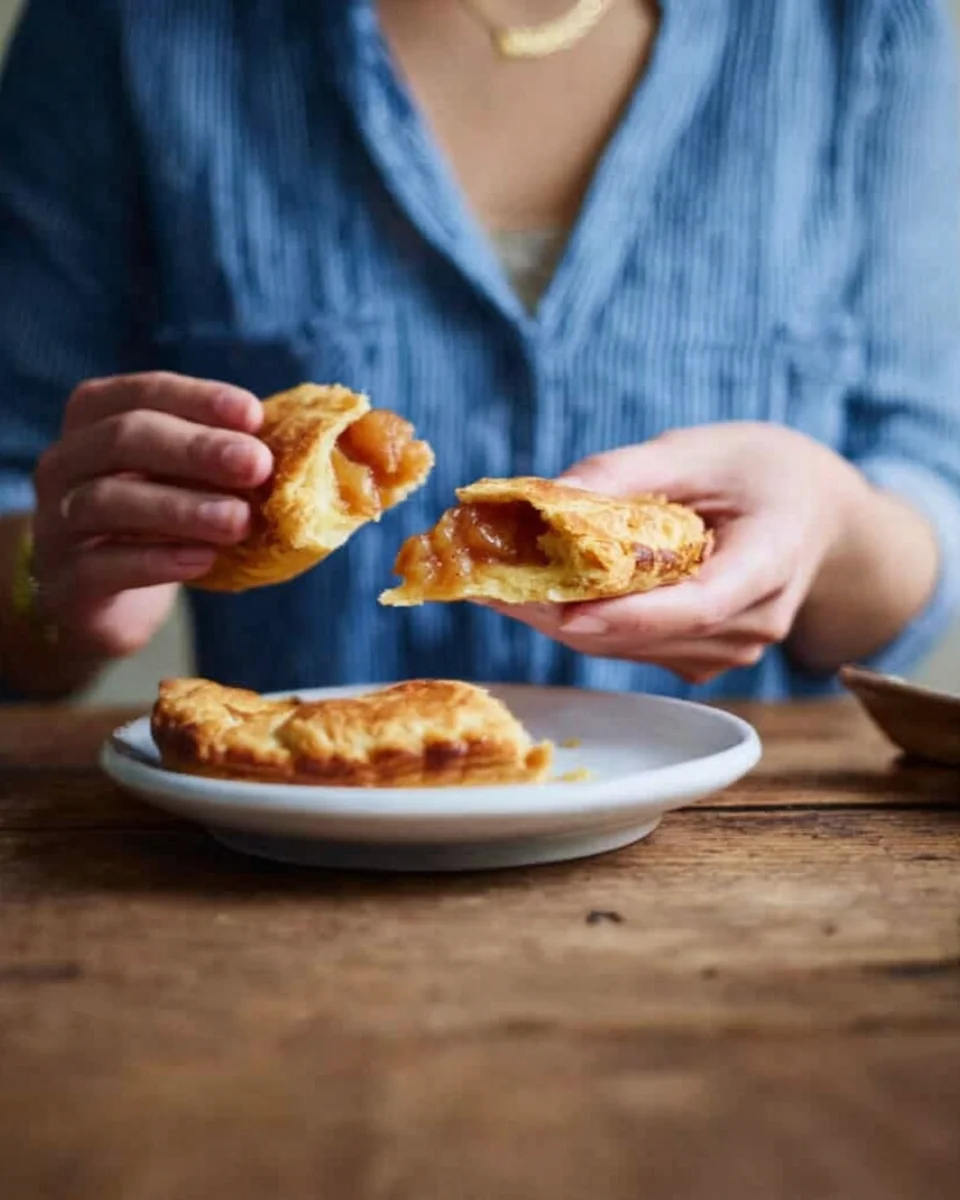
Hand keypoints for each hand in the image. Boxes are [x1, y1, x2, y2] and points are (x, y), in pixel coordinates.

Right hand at [31, 372, 271, 657]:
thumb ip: (225, 457)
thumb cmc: (156, 519)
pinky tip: (204, 560)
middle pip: (123, 439)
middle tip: (258, 465)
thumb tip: (303, 445)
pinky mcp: (64, 579)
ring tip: (239, 521)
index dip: (198, 399)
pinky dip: (157, 560)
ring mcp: (56, 521)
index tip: (255, 415)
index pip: (142, 392)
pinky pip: (104, 564)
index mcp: (95, 418)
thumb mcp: (186, 478)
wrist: (103, 597)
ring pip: (108, 502)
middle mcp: (66, 461)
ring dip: (182, 508)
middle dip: (196, 449)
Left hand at [489, 422, 867, 683]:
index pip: (700, 604)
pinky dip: (583, 621)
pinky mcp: (703, 655)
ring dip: (560, 619)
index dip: (631, 615)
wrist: (815, 514)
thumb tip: (547, 495)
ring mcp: (730, 649)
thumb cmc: (763, 471)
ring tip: (495, 581)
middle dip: (562, 611)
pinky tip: (536, 590)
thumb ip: (628, 472)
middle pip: (648, 633)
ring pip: (629, 648)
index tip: (565, 610)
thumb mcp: (701, 450)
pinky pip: (633, 647)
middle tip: (488, 582)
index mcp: (771, 563)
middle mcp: (753, 622)